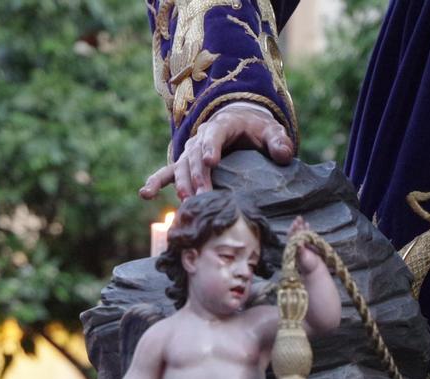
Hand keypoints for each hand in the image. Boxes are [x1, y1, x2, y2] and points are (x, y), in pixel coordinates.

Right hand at [139, 103, 293, 199]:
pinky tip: (145, 194)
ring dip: (182, 184)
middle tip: (202, 194)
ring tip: (187, 201)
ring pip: (181, 166)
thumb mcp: (272, 132)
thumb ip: (278, 141)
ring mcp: (190, 151)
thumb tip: (284, 154)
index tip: (211, 162)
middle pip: (195, 155)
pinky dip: (156, 182)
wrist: (241, 126)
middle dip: (197, 175)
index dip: (211, 147)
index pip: (215, 135)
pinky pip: (168, 172)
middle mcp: (202, 137)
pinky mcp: (185, 163)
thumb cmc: (257, 131)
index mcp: (223, 125)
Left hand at [290, 216, 325, 274]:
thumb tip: (299, 243)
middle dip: (296, 226)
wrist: (314, 270)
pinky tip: (307, 224)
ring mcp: (302, 245)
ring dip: (300, 226)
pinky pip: (306, 235)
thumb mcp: (304, 259)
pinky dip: (307, 229)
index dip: (293, 231)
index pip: (291, 237)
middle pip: (295, 234)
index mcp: (292, 249)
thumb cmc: (308, 267)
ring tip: (301, 219)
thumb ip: (301, 252)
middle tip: (298, 218)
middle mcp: (296, 246)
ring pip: (300, 233)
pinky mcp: (308, 245)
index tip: (295, 224)